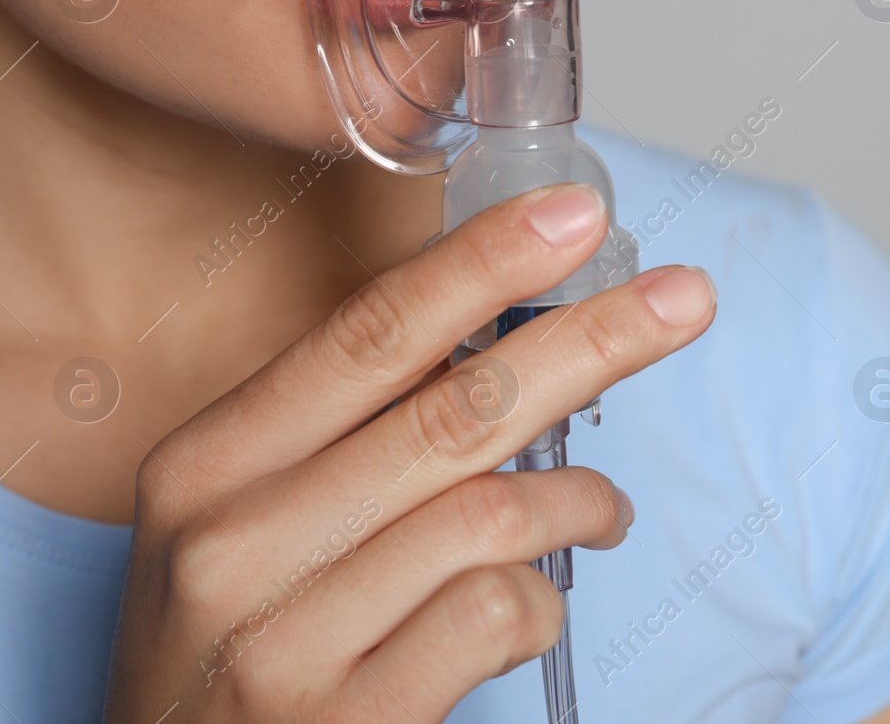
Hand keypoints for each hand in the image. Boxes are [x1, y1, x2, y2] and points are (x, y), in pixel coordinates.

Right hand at [102, 184, 715, 721]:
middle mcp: (233, 541)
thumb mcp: (237, 526)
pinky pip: (494, 616)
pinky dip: (543, 599)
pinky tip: (536, 603)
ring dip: (577, 501)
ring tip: (601, 510)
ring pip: (489, 514)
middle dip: (589, 342)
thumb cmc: (225, 649)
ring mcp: (285, 639)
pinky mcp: (347, 721)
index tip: (573, 216)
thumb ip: (338, 440)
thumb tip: (494, 341)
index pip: (366, 334)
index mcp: (206, 465)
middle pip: (453, 407)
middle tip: (683, 301)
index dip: (482, 263)